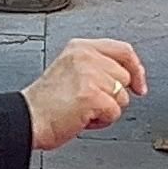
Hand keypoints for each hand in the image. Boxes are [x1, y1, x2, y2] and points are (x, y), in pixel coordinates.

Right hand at [22, 38, 145, 150]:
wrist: (28, 119)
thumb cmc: (46, 102)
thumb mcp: (71, 70)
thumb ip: (97, 66)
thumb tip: (129, 76)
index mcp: (80, 47)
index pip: (124, 50)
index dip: (137, 69)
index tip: (139, 85)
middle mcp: (85, 57)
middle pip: (125, 77)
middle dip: (113, 95)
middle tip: (89, 101)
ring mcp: (89, 75)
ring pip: (122, 97)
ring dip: (106, 110)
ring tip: (83, 109)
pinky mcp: (92, 96)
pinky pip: (114, 113)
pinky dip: (101, 122)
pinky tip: (82, 118)